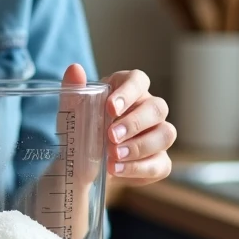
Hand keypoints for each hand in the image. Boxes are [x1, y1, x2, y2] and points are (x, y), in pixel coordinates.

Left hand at [63, 64, 173, 184]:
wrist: (80, 164)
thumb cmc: (81, 128)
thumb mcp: (72, 112)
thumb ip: (73, 90)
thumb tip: (75, 69)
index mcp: (128, 88)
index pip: (139, 80)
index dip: (129, 92)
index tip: (111, 108)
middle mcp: (148, 108)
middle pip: (158, 107)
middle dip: (135, 123)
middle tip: (111, 137)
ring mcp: (157, 134)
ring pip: (166, 134)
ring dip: (140, 147)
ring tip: (113, 157)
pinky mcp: (159, 160)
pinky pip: (161, 163)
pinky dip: (139, 168)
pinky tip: (117, 169)